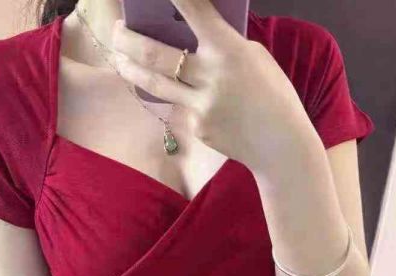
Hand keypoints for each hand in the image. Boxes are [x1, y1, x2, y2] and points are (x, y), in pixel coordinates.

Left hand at [111, 0, 311, 174]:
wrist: (279, 142)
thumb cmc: (272, 94)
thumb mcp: (254, 58)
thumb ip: (223, 45)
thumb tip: (192, 35)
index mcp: (229, 50)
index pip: (195, 12)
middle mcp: (210, 77)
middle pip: (155, 55)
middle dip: (128, 40)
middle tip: (116, 30)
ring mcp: (199, 106)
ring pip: (154, 84)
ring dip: (130, 69)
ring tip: (117, 59)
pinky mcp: (197, 128)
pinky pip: (179, 107)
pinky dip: (177, 98)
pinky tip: (182, 96)